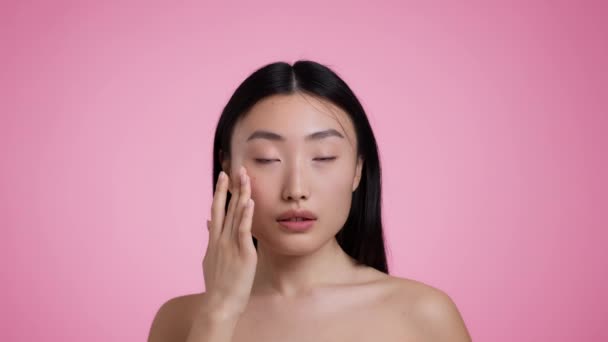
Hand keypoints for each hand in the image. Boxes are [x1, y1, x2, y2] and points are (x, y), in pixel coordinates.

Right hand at [202, 166, 256, 317]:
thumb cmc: (218, 284)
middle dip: (231, 187)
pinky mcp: (243, 253)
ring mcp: (231, 245)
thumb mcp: (209, 258)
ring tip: (245, 178)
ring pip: (236, 214)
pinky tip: (249, 202)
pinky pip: (244, 230)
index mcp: (214, 239)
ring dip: (241, 194)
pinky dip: (246, 215)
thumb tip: (208, 223)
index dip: (220, 191)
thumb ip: (211, 238)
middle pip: (226, 207)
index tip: (224, 176)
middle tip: (236, 168)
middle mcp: (220, 238)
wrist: (219, 303)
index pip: (217, 209)